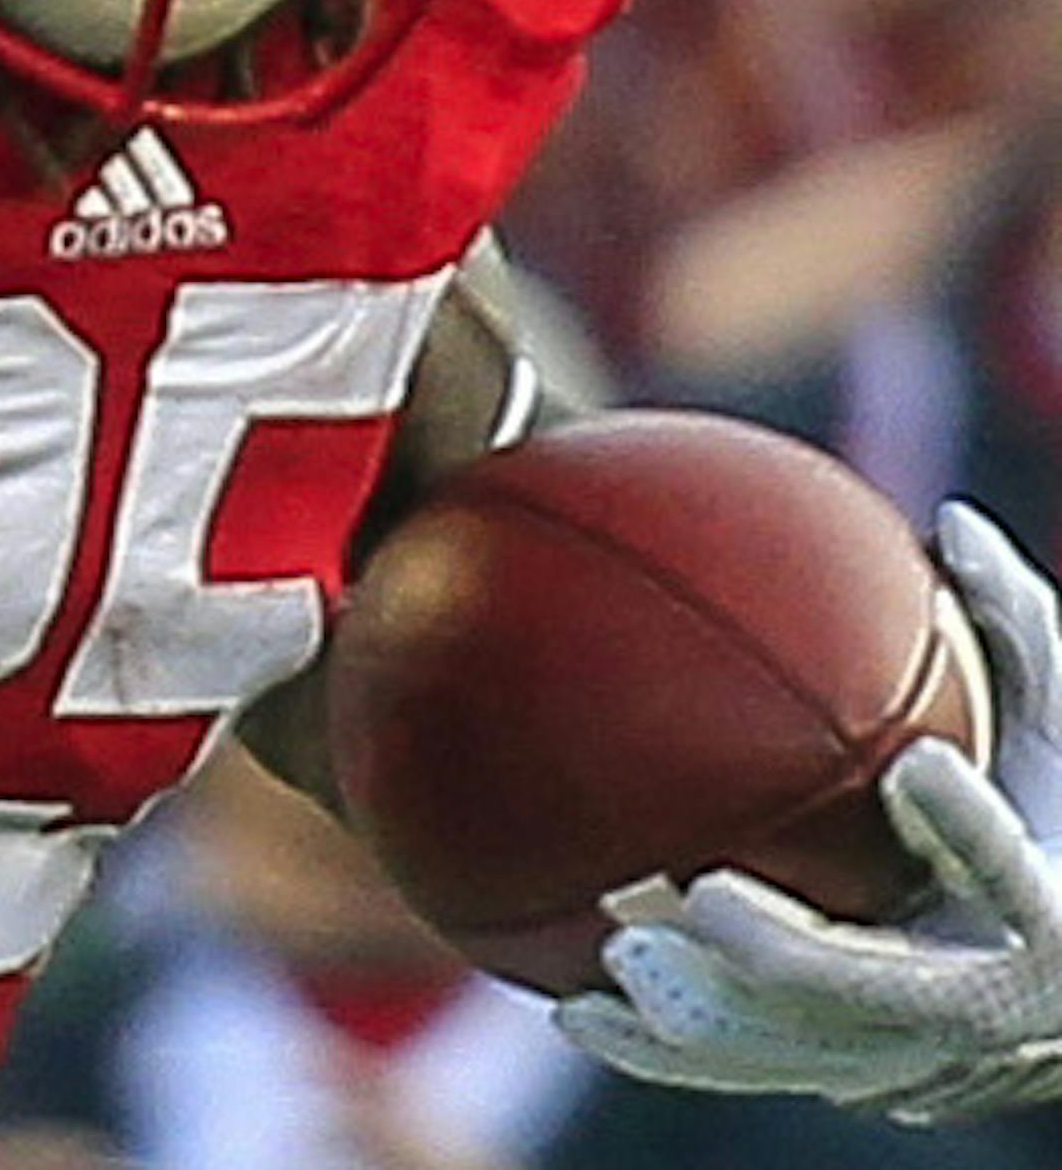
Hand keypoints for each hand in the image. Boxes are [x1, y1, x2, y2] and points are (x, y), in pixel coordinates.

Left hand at [556, 503, 1061, 1122]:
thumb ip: (1016, 632)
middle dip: (798, 957)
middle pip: (888, 996)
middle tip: (705, 897)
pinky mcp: (858, 1074)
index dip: (974, 834)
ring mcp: (919, 1056)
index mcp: (1046, 913)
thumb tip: (950, 516)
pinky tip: (575, 1011)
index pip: (1015, 875)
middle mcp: (985, 1003)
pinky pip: (758, 1070)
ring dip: (711, 1021)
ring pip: (806, 1055)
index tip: (922, 768)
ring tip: (613, 960)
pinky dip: (672, 1054)